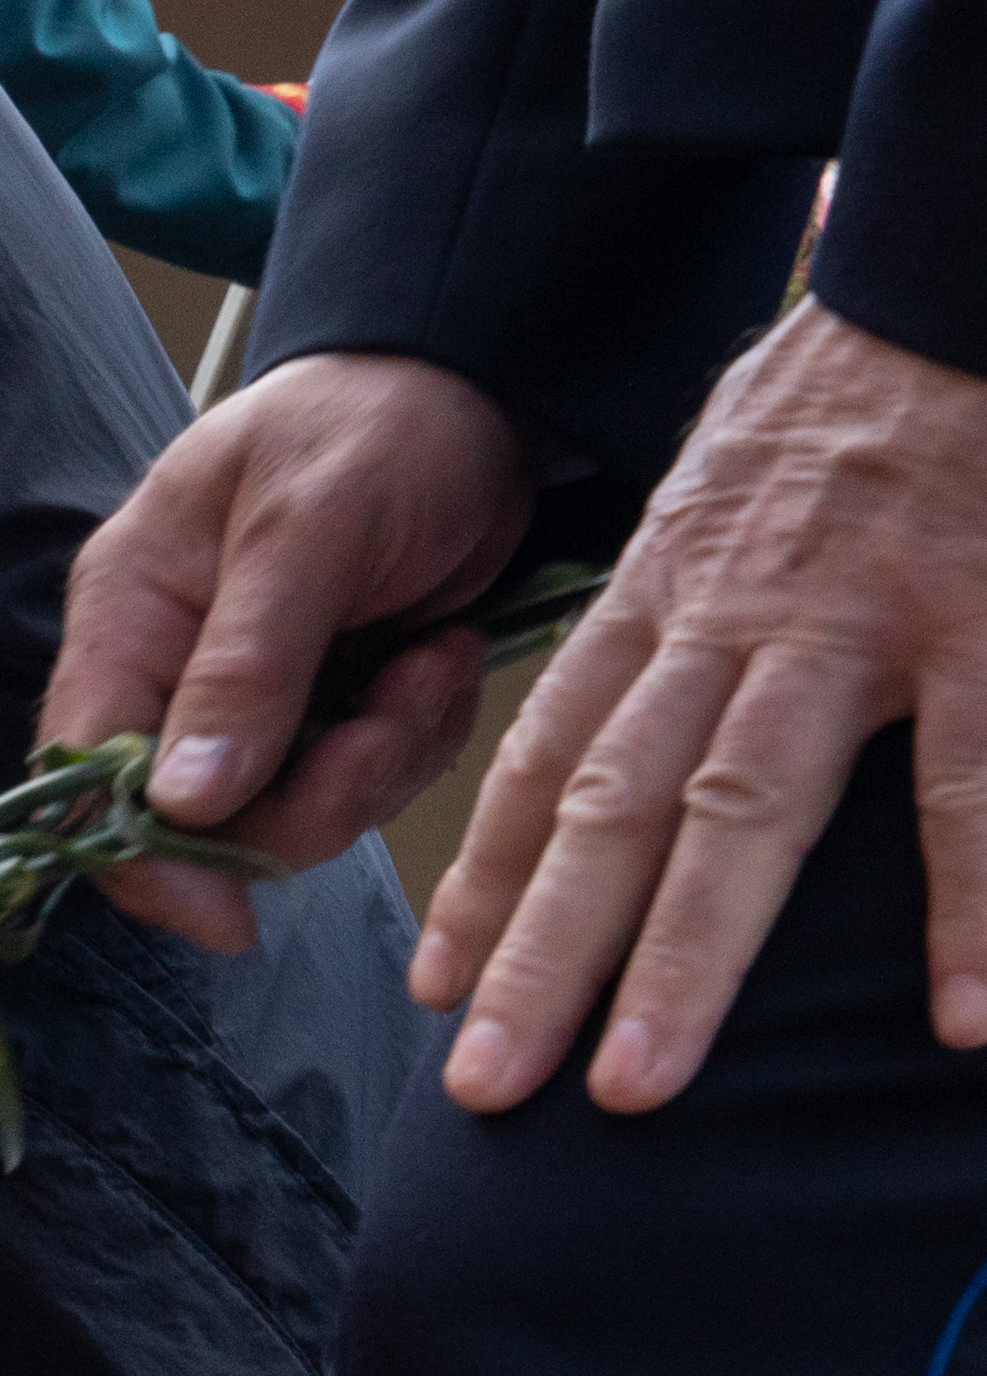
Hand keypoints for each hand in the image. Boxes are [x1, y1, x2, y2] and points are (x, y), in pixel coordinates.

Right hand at [44, 350, 540, 950]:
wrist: (480, 390)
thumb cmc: (377, 427)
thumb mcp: (311, 528)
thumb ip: (245, 665)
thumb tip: (177, 803)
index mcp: (130, 614)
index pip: (87, 775)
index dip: (141, 859)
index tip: (225, 912)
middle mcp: (172, 666)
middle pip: (197, 817)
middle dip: (311, 796)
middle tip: (392, 718)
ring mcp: (251, 693)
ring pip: (288, 810)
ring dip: (378, 760)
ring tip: (427, 662)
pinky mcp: (325, 705)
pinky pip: (357, 780)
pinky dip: (411, 740)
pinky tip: (436, 659)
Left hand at [414, 301, 986, 1113]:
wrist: (948, 287)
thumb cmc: (840, 415)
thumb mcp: (719, 506)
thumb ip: (671, 622)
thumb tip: (612, 735)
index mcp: (662, 602)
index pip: (545, 761)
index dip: (487, 881)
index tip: (441, 990)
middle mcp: (728, 623)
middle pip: (609, 811)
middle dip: (541, 955)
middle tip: (488, 1087)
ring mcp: (850, 627)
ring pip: (740, 811)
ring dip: (684, 958)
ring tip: (636, 1088)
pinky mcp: (977, 619)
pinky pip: (975, 783)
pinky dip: (970, 906)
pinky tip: (962, 1017)